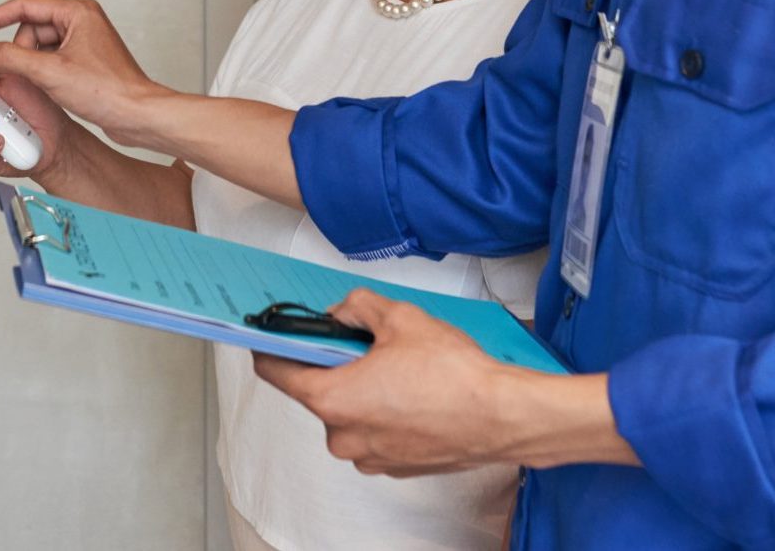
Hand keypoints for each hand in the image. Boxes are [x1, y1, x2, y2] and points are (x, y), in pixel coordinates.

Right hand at [0, 0, 165, 143]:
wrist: (138, 116)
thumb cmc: (108, 91)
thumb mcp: (50, 73)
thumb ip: (10, 58)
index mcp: (77, 11)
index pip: (24, 5)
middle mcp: (81, 20)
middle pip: (30, 29)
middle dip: (17, 51)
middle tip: (7, 72)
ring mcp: (83, 41)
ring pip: (38, 46)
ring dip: (28, 64)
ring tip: (33, 85)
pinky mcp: (84, 60)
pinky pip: (50, 59)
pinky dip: (40, 72)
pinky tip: (40, 89)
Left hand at [252, 290, 519, 475]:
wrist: (500, 417)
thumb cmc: (452, 375)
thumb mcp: (399, 317)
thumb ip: (357, 307)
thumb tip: (341, 312)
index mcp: (332, 399)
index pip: (277, 372)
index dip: (274, 346)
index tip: (276, 332)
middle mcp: (343, 437)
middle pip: (318, 392)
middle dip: (335, 364)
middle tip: (362, 340)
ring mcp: (369, 457)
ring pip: (349, 413)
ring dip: (362, 389)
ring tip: (397, 366)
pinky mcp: (393, 466)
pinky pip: (373, 431)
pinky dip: (383, 411)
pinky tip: (411, 391)